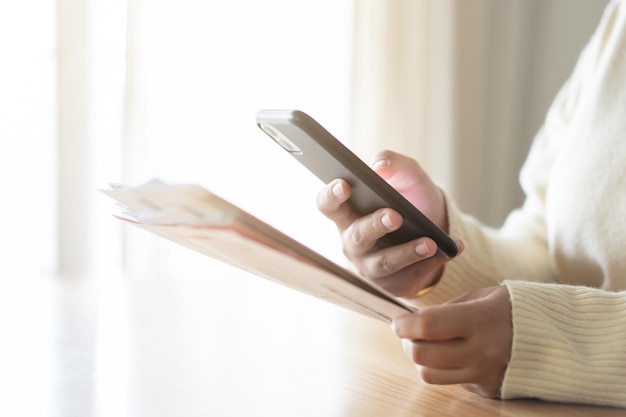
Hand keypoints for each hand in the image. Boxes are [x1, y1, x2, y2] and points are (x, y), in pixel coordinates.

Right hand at [316, 150, 460, 296]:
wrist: (437, 230)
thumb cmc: (412, 200)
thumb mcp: (408, 176)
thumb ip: (394, 163)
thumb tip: (379, 166)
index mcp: (349, 213)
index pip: (328, 205)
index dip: (331, 196)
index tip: (345, 185)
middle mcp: (354, 242)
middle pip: (358, 236)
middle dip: (376, 225)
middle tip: (396, 216)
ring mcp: (371, 266)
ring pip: (384, 262)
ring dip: (408, 252)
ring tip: (430, 242)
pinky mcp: (393, 284)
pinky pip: (410, 277)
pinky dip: (433, 262)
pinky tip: (450, 250)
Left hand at [392, 286, 512, 397]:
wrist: (555, 335)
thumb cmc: (512, 308)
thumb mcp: (480, 296)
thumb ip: (446, 309)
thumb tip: (413, 320)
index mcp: (480, 319)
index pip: (427, 326)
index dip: (404, 324)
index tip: (398, 321)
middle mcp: (482, 351)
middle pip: (423, 355)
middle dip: (408, 342)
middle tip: (409, 332)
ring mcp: (485, 374)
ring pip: (430, 375)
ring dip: (422, 359)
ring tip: (428, 344)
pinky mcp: (488, 389)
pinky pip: (451, 382)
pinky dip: (444, 369)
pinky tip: (454, 354)